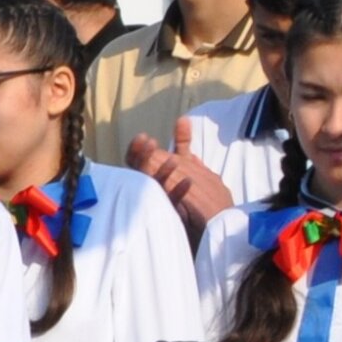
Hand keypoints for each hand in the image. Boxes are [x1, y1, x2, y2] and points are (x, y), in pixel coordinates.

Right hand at [124, 116, 232, 236]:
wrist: (205, 223)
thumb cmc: (191, 190)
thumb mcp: (186, 163)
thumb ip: (182, 143)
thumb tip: (184, 119)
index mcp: (151, 176)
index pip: (136, 162)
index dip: (137, 150)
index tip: (143, 137)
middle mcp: (151, 189)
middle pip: (142, 173)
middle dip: (145, 157)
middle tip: (150, 143)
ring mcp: (160, 203)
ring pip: (156, 188)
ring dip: (163, 173)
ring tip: (174, 161)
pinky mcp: (171, 217)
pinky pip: (173, 206)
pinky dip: (180, 192)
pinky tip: (189, 183)